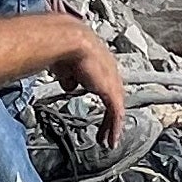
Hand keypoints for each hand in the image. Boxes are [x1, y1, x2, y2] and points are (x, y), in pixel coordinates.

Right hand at [51, 17, 125, 145]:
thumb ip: (70, 77)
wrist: (70, 42)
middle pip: (114, 99)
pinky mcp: (112, 91)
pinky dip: (113, 128)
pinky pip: (116, 114)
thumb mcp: (65, 67)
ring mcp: (113, 82)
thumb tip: (69, 84)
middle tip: (107, 131)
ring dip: (112, 125)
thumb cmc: (65, 49)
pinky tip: (110, 138)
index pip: (106, 86)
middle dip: (110, 117)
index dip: (104, 100)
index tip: (101, 112)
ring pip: (117, 109)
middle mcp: (110, 73)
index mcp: (100, 65)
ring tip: (108, 140)